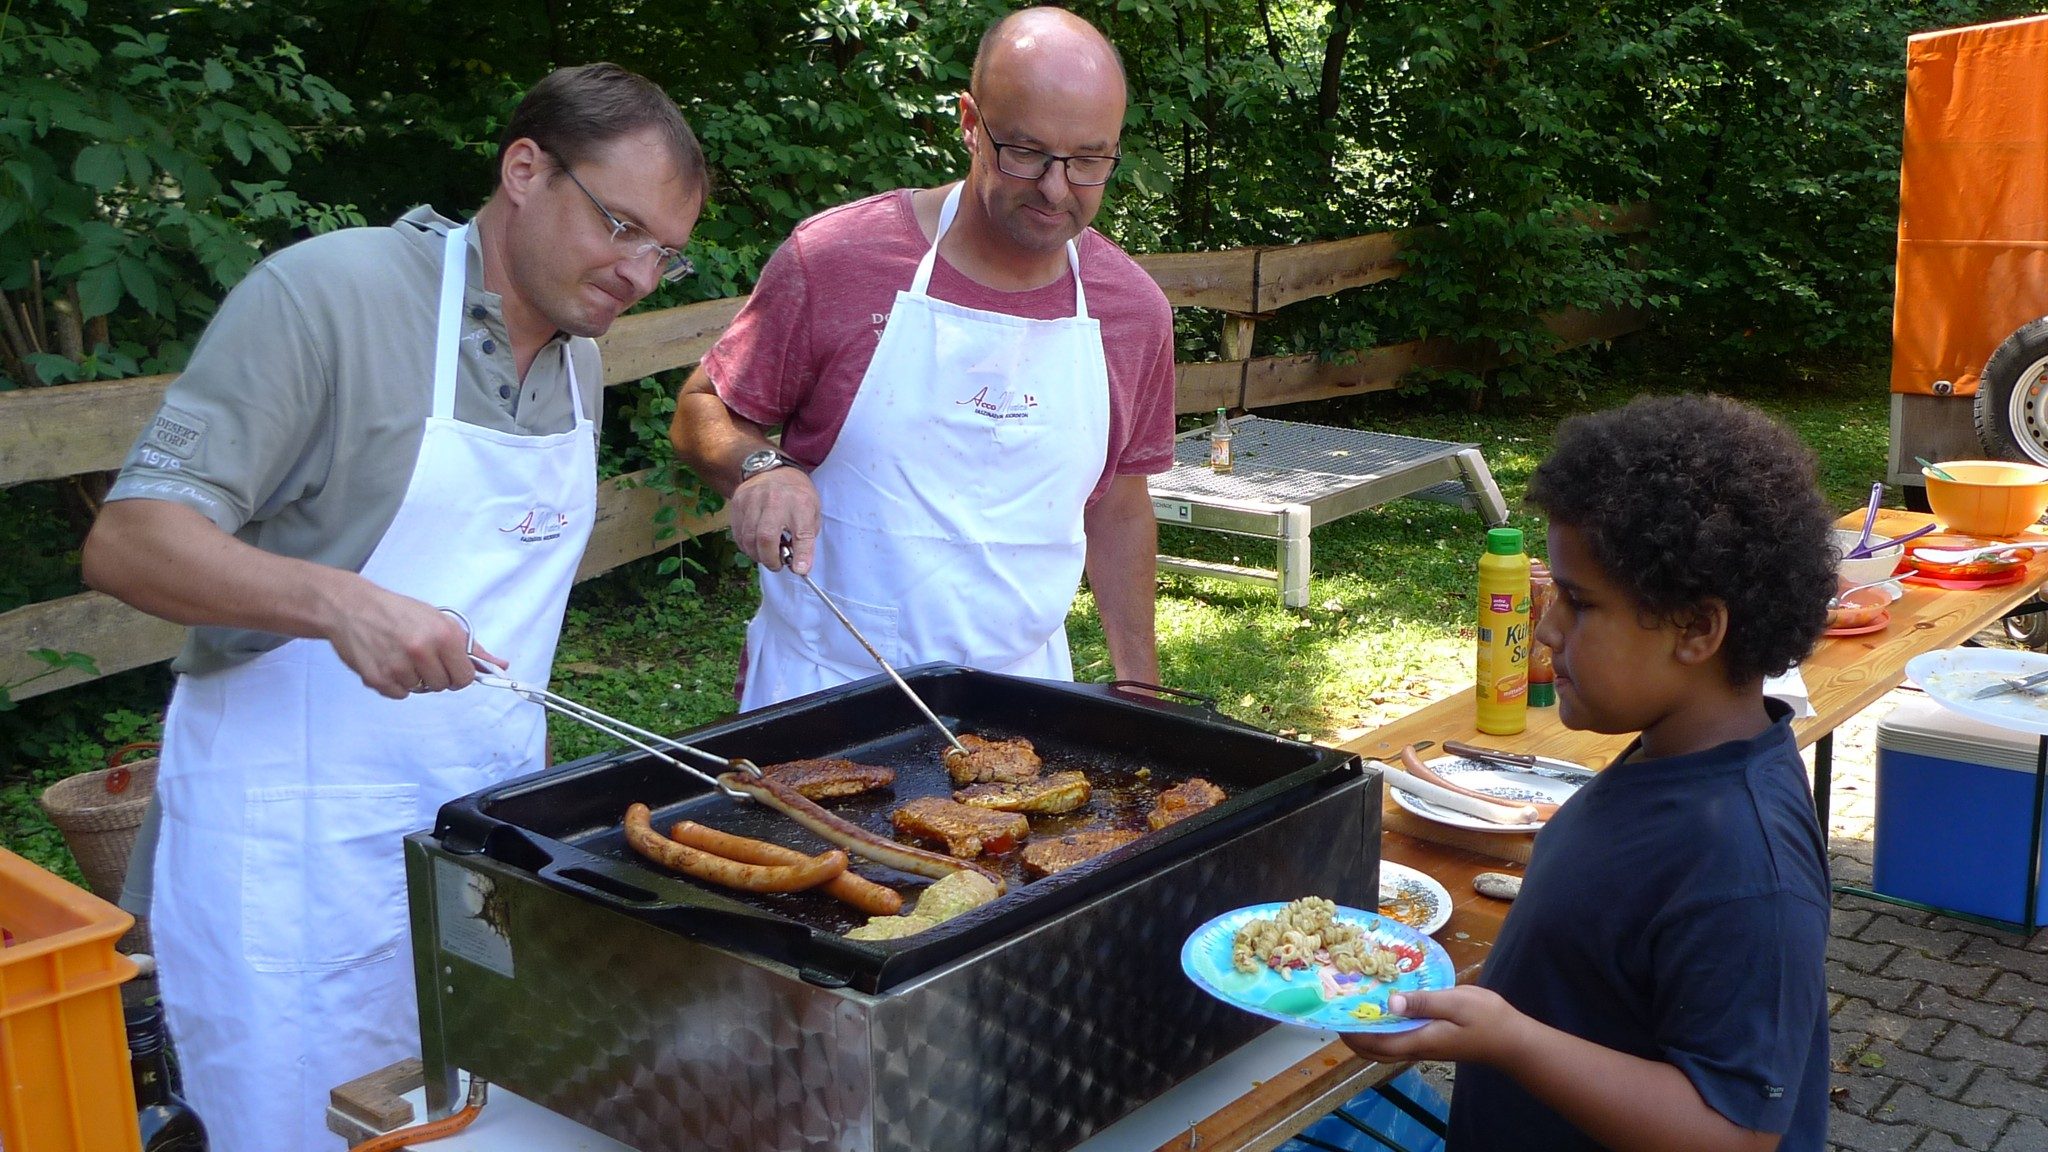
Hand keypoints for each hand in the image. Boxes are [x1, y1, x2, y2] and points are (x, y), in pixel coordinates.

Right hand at [323, 581, 505, 698]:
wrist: (352, 607)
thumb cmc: (398, 611)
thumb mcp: (439, 620)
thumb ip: (470, 647)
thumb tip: (500, 665)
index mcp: (443, 635)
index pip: (466, 677)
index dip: (460, 674)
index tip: (451, 667)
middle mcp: (422, 650)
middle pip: (443, 686)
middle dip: (437, 676)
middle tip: (423, 658)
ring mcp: (398, 666)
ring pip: (420, 690)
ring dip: (414, 678)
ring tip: (402, 656)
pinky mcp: (377, 678)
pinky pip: (399, 694)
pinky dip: (396, 684)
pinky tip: (388, 662)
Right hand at [728, 467, 820, 573]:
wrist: (773, 470)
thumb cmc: (796, 496)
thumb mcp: (812, 512)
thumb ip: (806, 539)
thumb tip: (799, 567)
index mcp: (800, 502)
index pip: (802, 533)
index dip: (801, 554)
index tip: (800, 570)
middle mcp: (775, 499)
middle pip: (766, 537)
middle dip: (770, 559)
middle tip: (777, 565)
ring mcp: (752, 500)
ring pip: (748, 538)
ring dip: (757, 555)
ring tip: (766, 555)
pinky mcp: (737, 503)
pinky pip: (738, 534)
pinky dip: (747, 546)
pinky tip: (755, 546)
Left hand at [1341, 985, 1524, 1064]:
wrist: (1512, 1041)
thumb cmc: (1487, 1019)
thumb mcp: (1455, 1002)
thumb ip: (1422, 1002)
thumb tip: (1389, 1003)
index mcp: (1419, 1040)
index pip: (1376, 1043)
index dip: (1353, 1033)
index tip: (1335, 1017)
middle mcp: (1418, 1048)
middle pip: (1376, 1051)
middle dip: (1354, 1037)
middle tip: (1338, 1015)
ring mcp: (1426, 1047)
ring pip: (1387, 1047)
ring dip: (1368, 1035)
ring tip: (1356, 1012)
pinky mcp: (1433, 1043)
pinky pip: (1400, 1040)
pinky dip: (1385, 1030)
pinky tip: (1386, 1011)